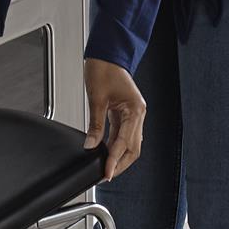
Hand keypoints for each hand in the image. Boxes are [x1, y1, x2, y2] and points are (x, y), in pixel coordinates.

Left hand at [84, 58, 145, 179]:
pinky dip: (116, 146)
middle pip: (133, 147)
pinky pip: (124, 134)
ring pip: (130, 143)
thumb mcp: (97, 99)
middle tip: (106, 175)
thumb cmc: (104, 69)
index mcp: (135, 109)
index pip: (124, 142)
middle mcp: (138, 113)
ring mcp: (134, 114)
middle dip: (120, 163)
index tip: (106, 172)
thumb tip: (91, 146)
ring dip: (119, 156)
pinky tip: (107, 153)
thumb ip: (95, 125)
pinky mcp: (127, 113)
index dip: (114, 160)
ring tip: (106, 168)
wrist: (106, 54)